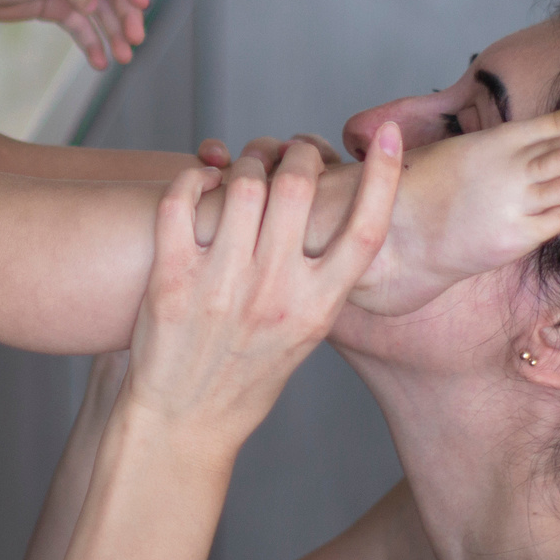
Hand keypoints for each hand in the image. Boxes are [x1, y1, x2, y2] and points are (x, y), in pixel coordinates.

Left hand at [0, 0, 149, 69]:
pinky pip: (78, 26)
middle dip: (125, 15)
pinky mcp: (51, 6)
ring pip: (97, 12)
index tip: (143, 4)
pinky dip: (90, 42)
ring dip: (112, 33)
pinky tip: (100, 60)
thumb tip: (94, 5)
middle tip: (136, 39)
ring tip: (124, 57)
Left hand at [121, 129, 402, 452]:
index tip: (387, 135)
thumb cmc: (246, 378)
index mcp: (316, 309)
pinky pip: (181, 201)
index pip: (365, 230)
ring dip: (247, 160)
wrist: (183, 423)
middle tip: (290, 152)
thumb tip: (330, 213)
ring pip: (242, 184)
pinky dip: (194, 177)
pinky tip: (203, 180)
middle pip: (300, 188)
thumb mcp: (305, 336)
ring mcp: (220, 286)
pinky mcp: (171, 280)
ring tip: (246, 165)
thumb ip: (320, 281)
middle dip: (297, 153)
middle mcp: (273, 295)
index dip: (383, 175)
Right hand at [350, 106, 559, 317]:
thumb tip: (548, 128)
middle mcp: (507, 172)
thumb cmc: (428, 187)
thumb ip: (509, 139)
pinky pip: (558, 220)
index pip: (549, 126)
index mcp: (491, 143)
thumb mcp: (462, 148)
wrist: (403, 236)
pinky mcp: (516, 240)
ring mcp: (513, 207)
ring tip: (551, 185)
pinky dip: (557, 213)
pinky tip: (539, 210)